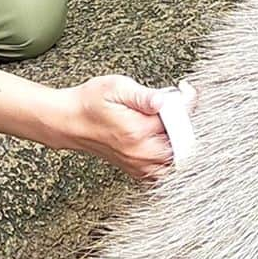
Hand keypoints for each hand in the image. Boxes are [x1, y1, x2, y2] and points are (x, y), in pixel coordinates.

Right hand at [57, 75, 176, 180]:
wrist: (70, 122)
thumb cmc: (90, 102)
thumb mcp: (115, 87)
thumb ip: (143, 95)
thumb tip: (165, 100)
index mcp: (137, 131)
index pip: (178, 121)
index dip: (187, 103)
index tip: (185, 90)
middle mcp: (140, 153)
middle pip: (184, 145)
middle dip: (186, 124)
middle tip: (177, 106)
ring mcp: (139, 165)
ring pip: (177, 161)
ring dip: (181, 142)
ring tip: (170, 121)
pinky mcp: (138, 171)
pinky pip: (165, 170)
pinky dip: (171, 155)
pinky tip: (163, 136)